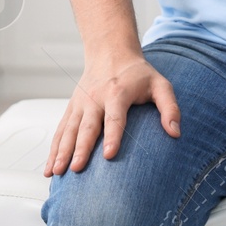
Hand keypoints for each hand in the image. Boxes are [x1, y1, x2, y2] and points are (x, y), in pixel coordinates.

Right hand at [43, 53, 179, 175]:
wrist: (110, 52)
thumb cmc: (138, 74)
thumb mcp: (160, 84)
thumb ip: (170, 107)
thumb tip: (175, 133)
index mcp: (117, 93)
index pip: (115, 117)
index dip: (112, 136)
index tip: (108, 155)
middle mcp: (95, 98)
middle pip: (86, 126)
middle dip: (80, 148)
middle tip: (76, 169)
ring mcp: (80, 104)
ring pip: (68, 130)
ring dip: (61, 151)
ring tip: (57, 172)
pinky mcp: (72, 109)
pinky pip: (61, 131)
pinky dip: (54, 149)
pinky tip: (50, 168)